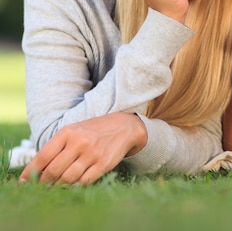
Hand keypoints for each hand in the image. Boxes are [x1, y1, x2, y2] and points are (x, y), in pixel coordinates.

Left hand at [20, 113, 147, 185]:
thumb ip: (57, 147)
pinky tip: (73, 185)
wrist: (124, 126)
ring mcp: (92, 154)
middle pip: (53, 170)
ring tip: (55, 187)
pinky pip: (84, 181)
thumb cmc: (93, 130)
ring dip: (58, 186)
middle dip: (43, 182)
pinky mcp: (104, 164)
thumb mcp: (74, 130)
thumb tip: (37, 169)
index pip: (43, 156)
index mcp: (68, 132)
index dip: (31, 171)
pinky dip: (75, 186)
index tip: (24, 181)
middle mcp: (79, 142)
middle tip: (41, 186)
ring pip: (67, 178)